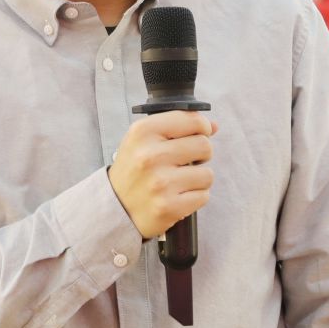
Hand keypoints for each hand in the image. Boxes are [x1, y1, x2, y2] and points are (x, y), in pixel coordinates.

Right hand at [107, 111, 216, 239]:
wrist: (115, 207)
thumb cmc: (134, 170)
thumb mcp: (144, 140)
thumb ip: (177, 127)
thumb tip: (213, 126)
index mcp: (143, 132)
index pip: (193, 120)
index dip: (202, 127)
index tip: (199, 134)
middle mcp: (150, 156)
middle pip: (204, 145)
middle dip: (201, 154)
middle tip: (186, 162)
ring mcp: (160, 183)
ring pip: (207, 174)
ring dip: (198, 179)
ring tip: (179, 181)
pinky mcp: (169, 207)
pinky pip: (203, 196)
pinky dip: (195, 197)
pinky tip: (178, 196)